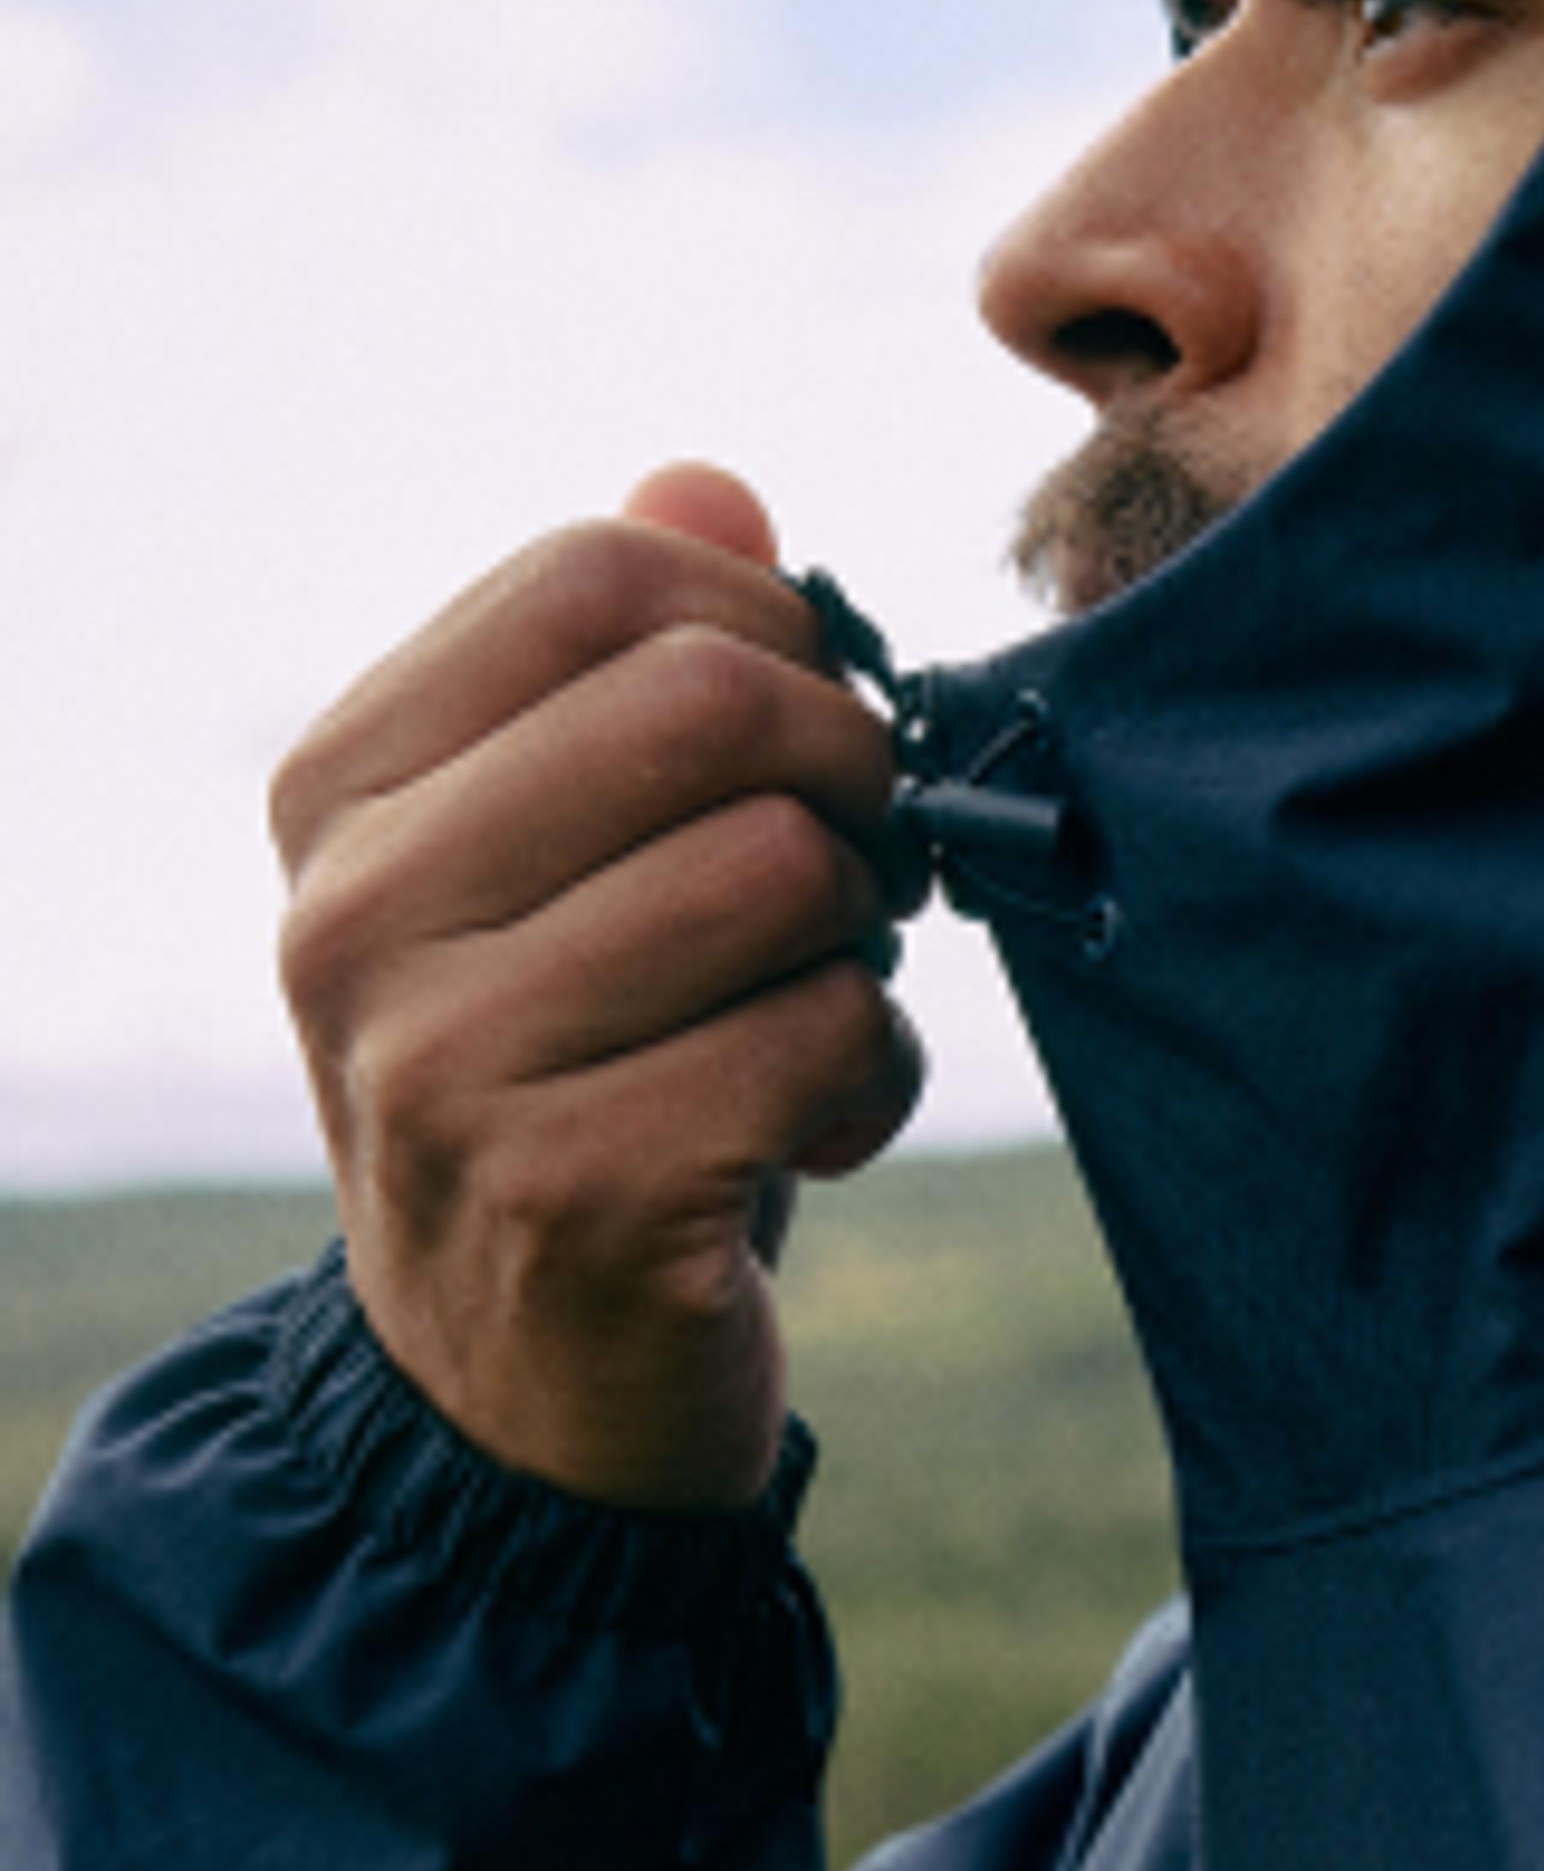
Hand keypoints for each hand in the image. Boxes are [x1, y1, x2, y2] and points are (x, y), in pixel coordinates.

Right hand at [273, 464, 923, 1510]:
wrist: (529, 1389)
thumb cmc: (596, 1072)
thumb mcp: (583, 862)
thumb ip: (633, 667)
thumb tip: (712, 482)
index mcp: (341, 791)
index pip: (596, 574)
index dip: (769, 627)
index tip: (805, 733)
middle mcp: (355, 914)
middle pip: (709, 701)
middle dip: (846, 777)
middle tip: (852, 877)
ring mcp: (444, 1061)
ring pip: (785, 871)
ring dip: (864, 948)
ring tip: (806, 1013)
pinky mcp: (571, 1190)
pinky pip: (829, 1038)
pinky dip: (875, 1083)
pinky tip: (812, 1132)